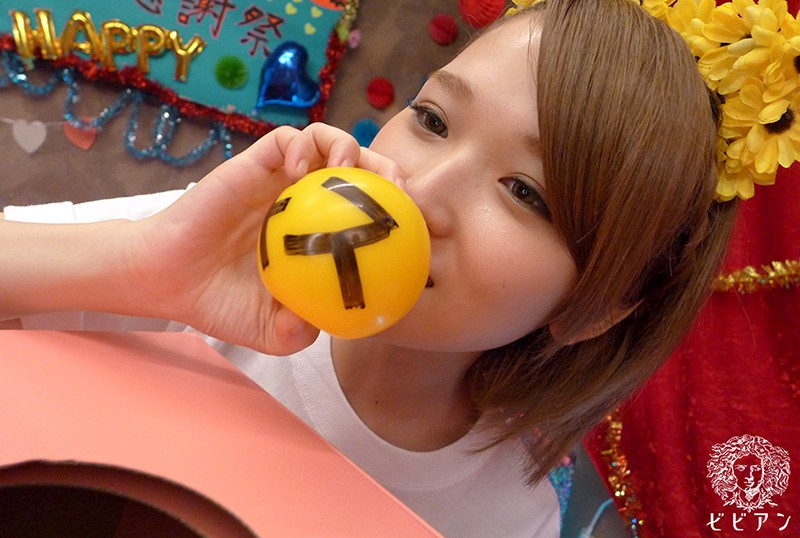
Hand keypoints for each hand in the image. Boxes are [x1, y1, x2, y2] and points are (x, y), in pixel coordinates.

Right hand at [123, 123, 402, 354]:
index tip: (413, 224)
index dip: (397, 213)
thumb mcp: (271, 332)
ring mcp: (282, 182)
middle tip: (395, 191)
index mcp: (318, 236)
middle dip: (387, 170)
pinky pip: (286, 139)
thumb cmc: (221, 303)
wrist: (169, 280)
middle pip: (362, 170)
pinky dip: (302, 145)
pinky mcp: (255, 164)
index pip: (369, 213)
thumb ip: (302, 332)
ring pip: (329, 143)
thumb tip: (336, 324)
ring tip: (350, 170)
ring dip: (350, 147)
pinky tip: (300, 167)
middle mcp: (306, 204)